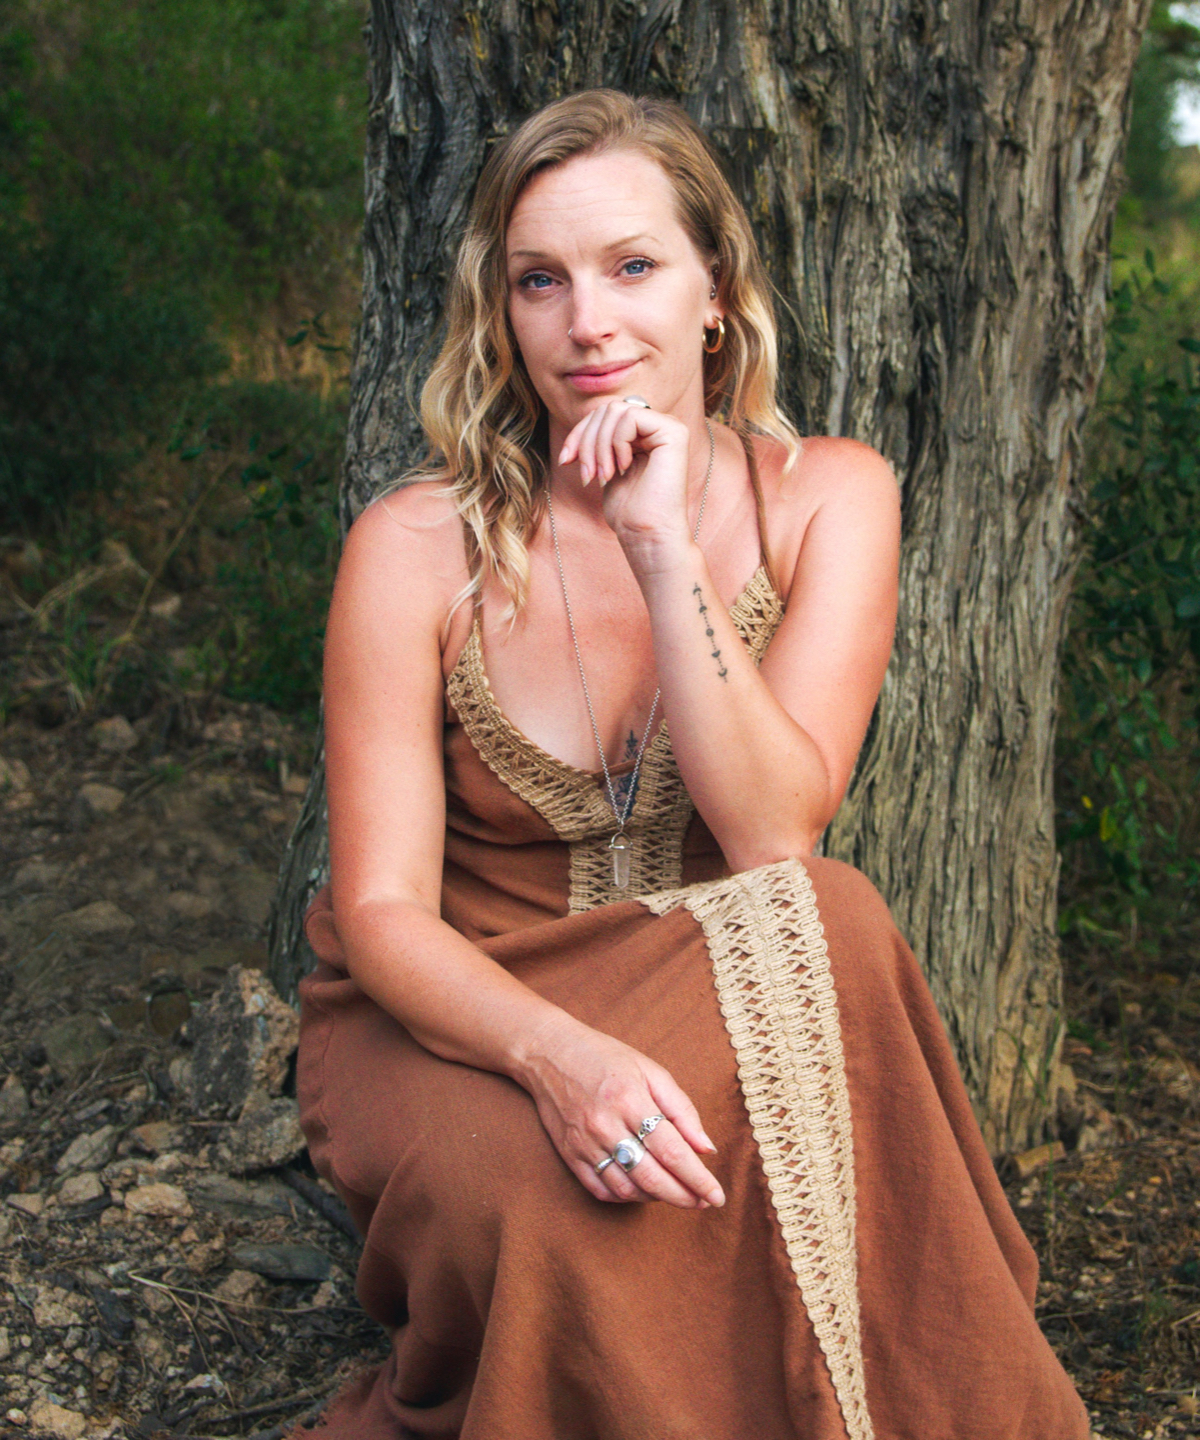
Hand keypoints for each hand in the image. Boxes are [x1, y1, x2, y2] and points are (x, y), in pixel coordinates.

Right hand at [517, 1013, 724, 1208]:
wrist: (550, 1053)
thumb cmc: (606, 1058)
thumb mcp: (650, 1070)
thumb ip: (681, 1109)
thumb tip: (707, 1149)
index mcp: (630, 1099)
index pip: (672, 1151)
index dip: (697, 1178)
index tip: (717, 1196)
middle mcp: (606, 1124)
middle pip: (652, 1177)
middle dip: (683, 1196)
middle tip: (702, 1202)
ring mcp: (585, 1142)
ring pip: (627, 1188)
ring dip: (656, 1198)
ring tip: (674, 1192)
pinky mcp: (570, 1154)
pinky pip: (601, 1189)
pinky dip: (625, 1196)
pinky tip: (642, 1190)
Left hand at [557, 398, 694, 561]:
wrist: (647, 534)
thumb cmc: (628, 510)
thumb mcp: (604, 467)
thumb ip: (598, 442)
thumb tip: (580, 427)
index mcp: (643, 433)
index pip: (603, 414)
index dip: (578, 434)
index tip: (565, 461)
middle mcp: (658, 426)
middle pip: (607, 410)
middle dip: (587, 441)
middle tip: (587, 475)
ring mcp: (668, 427)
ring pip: (615, 411)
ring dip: (599, 446)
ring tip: (603, 476)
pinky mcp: (674, 432)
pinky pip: (631, 418)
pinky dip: (617, 443)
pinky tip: (623, 468)